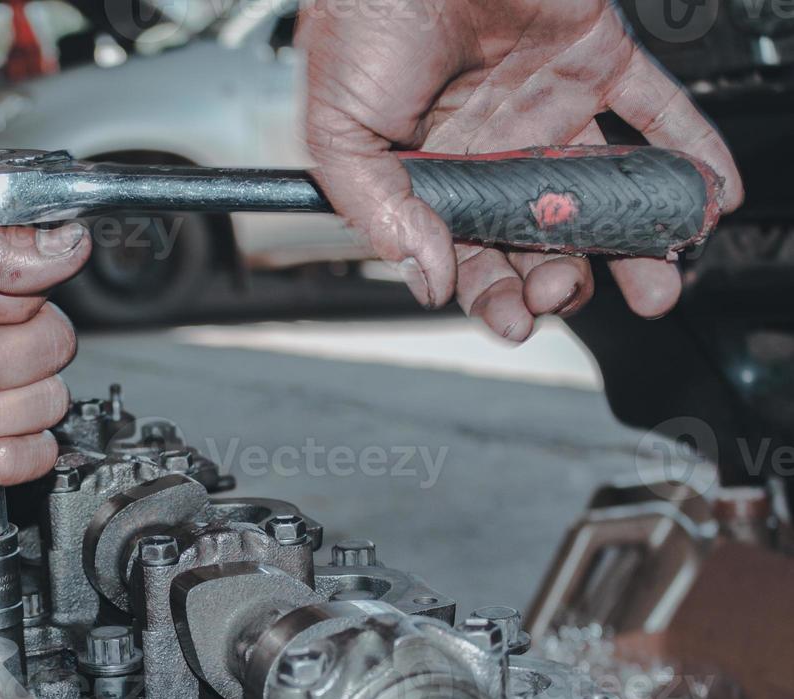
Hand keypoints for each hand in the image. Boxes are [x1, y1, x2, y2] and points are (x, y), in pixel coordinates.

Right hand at [298, 0, 742, 339]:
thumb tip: (426, 277)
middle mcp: (492, 142)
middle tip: (566, 294)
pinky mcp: (597, 56)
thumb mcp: (338, 129)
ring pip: (600, 185)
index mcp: (429, 167)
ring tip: (660, 278)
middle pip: (539, 231)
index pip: (468, 249)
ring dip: (635, 238)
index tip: (513, 320)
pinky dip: (688, 150)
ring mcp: (547, 102)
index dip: (491, 292)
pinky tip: (707, 194)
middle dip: (560, 278)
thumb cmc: (363, 19)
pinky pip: (655, 108)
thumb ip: (375, 210)